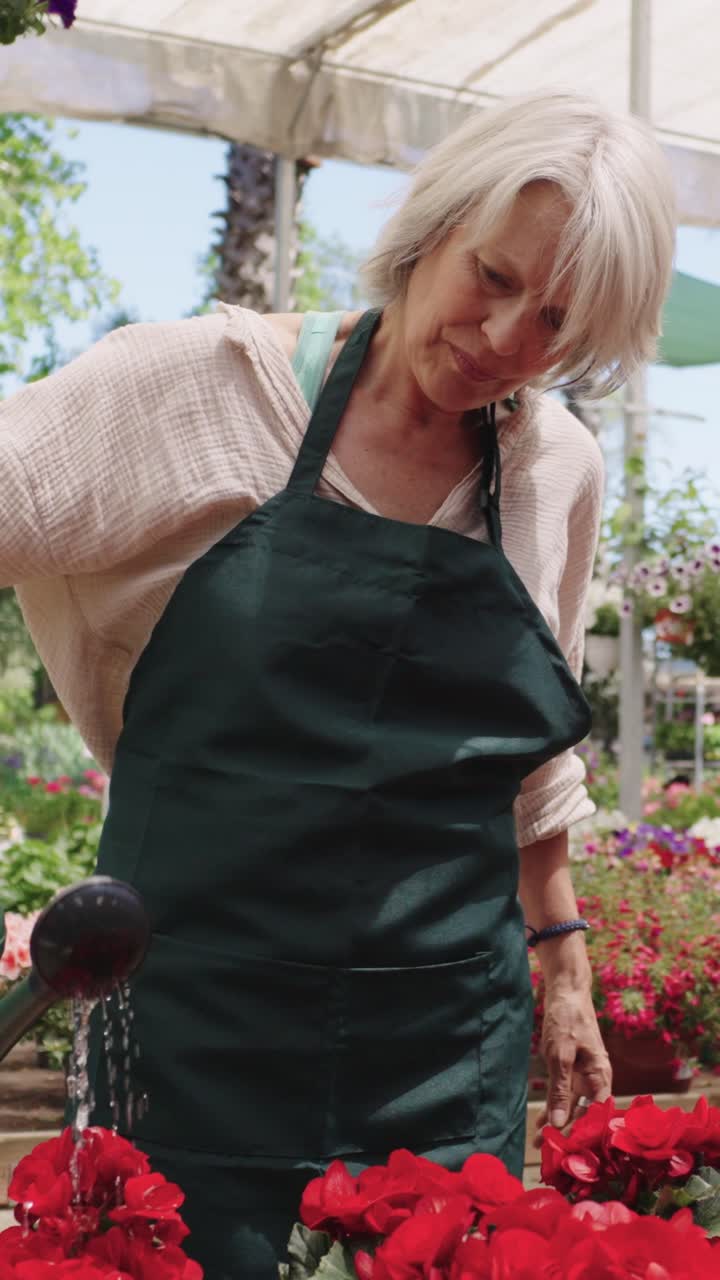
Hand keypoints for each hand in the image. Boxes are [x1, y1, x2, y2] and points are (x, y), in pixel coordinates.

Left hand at [533, 982, 611, 1147]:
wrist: (566, 990)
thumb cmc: (566, 1018)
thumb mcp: (560, 1054)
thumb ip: (561, 1089)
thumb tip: (560, 1123)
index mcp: (601, 1075)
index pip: (597, 1114)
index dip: (586, 1134)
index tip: (570, 1152)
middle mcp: (596, 1078)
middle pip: (586, 1113)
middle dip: (569, 1133)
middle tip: (549, 1153)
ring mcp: (584, 1073)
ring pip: (573, 1105)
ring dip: (559, 1122)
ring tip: (541, 1144)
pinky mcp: (572, 1068)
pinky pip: (565, 1093)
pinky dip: (555, 1106)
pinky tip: (542, 1122)